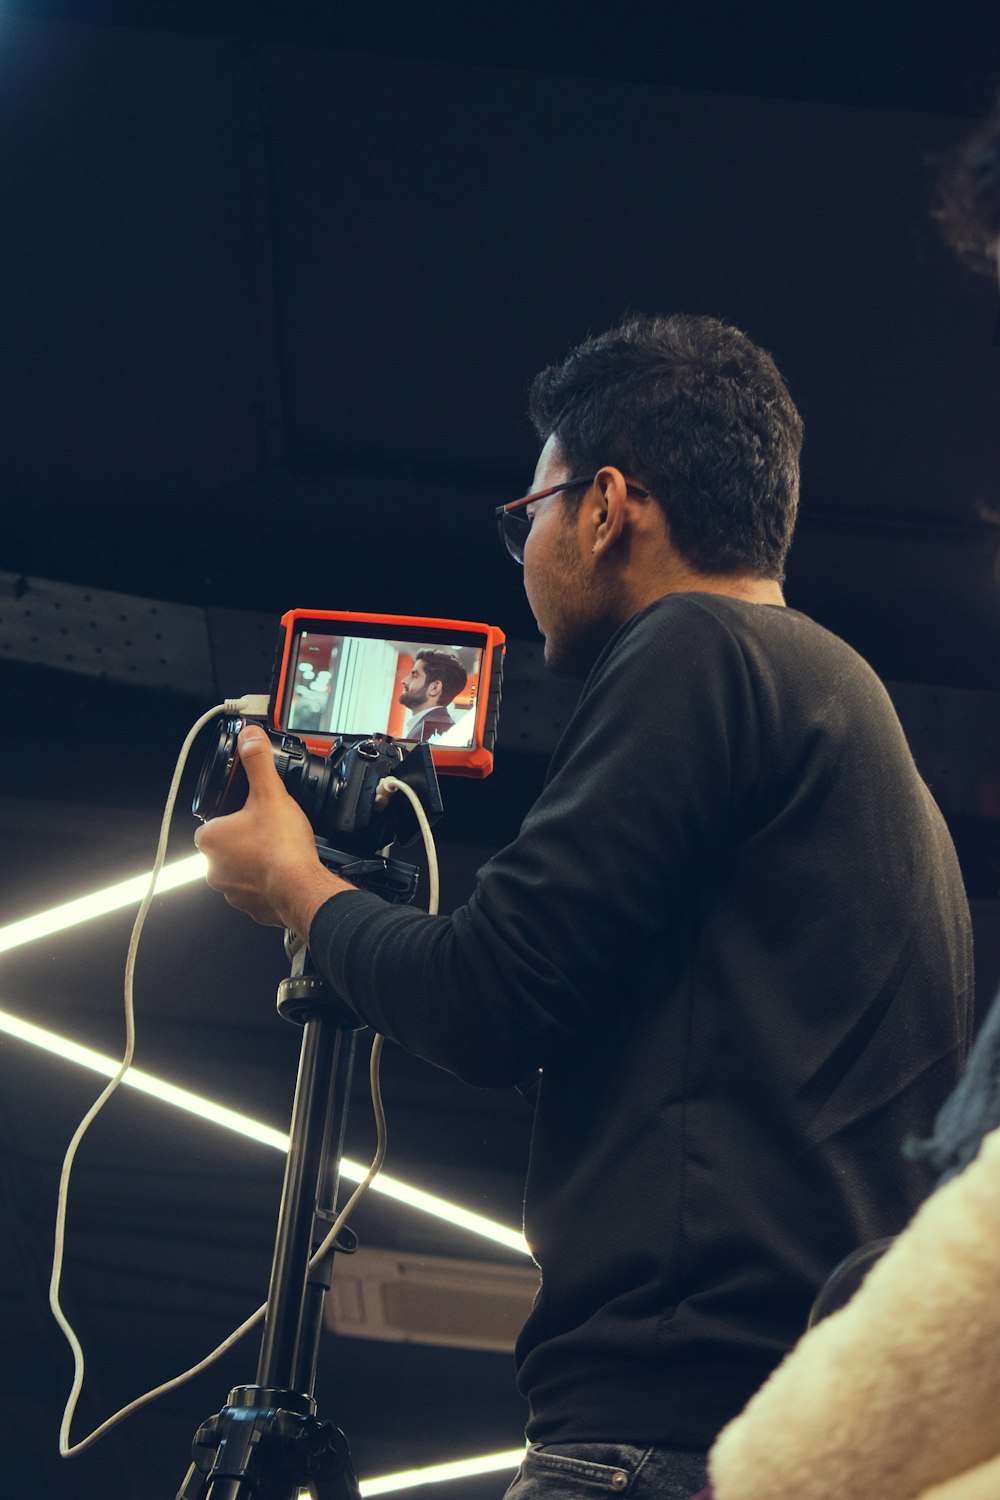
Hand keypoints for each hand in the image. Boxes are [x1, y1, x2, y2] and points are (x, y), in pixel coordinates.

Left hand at [194, 726, 349, 929]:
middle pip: (228, 845)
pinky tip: (286, 870)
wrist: (300, 888)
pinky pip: (256, 890)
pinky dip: (269, 882)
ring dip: (257, 861)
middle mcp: (213, 868)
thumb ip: (258, 763)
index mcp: (210, 839)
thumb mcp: (270, 794)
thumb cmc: (281, 848)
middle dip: (247, 838)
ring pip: (241, 868)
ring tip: (280, 850)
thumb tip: (250, 738)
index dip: (234, 814)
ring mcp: (231, 891)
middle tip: (270, 830)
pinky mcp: (251, 906)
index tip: (252, 812)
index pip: (214, 822)